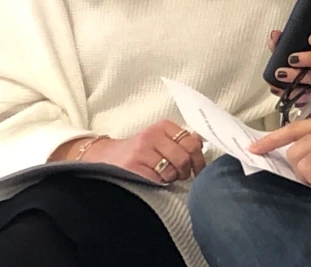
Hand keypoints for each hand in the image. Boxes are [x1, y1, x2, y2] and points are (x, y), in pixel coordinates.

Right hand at [81, 120, 206, 182]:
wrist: (108, 156)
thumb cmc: (141, 150)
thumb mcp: (162, 139)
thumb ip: (182, 140)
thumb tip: (201, 142)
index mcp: (163, 126)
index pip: (191, 143)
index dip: (199, 159)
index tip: (199, 169)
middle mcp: (152, 135)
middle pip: (183, 158)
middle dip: (186, 171)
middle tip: (182, 175)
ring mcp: (142, 151)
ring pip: (171, 171)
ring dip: (171, 178)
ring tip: (164, 175)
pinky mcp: (133, 166)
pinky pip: (157, 180)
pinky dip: (159, 183)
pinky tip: (153, 178)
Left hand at [267, 30, 310, 116]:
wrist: (305, 87)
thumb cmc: (301, 65)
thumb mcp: (292, 52)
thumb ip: (283, 43)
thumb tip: (275, 36)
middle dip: (310, 59)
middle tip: (292, 59)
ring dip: (299, 78)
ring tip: (281, 75)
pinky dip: (298, 96)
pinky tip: (286, 92)